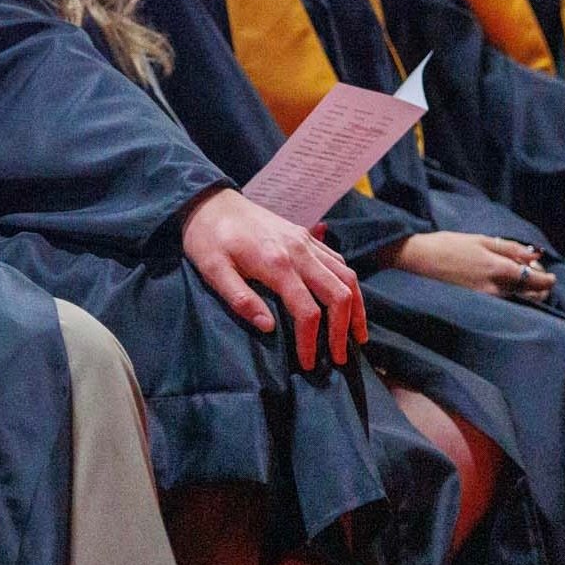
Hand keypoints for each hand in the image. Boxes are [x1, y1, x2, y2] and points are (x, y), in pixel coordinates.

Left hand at [182, 188, 366, 369]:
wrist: (211, 201)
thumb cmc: (207, 239)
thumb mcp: (212, 270)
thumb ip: (240, 299)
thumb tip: (269, 328)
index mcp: (276, 263)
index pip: (307, 311)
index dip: (311, 342)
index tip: (307, 363)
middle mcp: (299, 250)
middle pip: (339, 293)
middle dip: (344, 329)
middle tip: (340, 357)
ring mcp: (306, 241)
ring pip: (347, 276)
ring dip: (356, 307)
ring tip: (356, 335)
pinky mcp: (306, 235)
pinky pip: (338, 261)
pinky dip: (348, 284)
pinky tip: (347, 301)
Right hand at [388, 231, 554, 300]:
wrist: (420, 259)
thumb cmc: (448, 244)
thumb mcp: (480, 240)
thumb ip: (510, 248)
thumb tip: (535, 254)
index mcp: (497, 268)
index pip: (532, 279)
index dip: (546, 280)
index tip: (552, 277)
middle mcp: (494, 288)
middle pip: (528, 293)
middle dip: (539, 287)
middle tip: (538, 275)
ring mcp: (485, 297)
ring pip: (516, 298)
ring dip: (526, 291)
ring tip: (522, 277)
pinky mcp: (476, 301)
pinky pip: (502, 300)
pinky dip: (511, 293)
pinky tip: (506, 283)